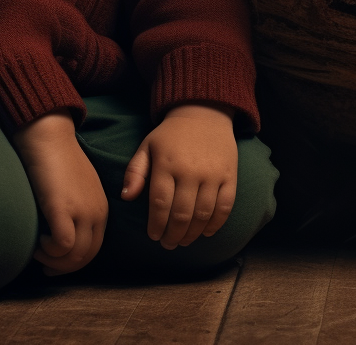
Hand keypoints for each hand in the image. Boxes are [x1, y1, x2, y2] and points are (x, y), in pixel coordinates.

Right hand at [12, 109, 107, 275]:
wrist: (49, 138)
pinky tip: (38, 239)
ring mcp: (82, 210)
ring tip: (37, 248)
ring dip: (53, 259)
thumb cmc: (57, 161)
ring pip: (76, 256)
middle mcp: (96, 211)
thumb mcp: (76, 189)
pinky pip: (63, 246)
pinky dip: (49, 250)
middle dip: (64, 267)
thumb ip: (76, 209)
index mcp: (100, 208)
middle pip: (87, 256)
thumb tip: (62, 236)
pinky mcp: (64, 208)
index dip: (73, 262)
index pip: (94, 248)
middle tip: (43, 262)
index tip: (54, 261)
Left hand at [121, 103, 236, 248]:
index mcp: (167, 165)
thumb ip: (134, 172)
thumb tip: (126, 197)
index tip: (154, 236)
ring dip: (192, 234)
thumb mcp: (147, 146)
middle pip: (182, 214)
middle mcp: (191, 171)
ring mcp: (213, 174)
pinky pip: (225, 206)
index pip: (160, 205)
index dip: (156, 226)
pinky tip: (206, 232)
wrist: (204, 112)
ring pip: (203, 214)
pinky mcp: (230, 175)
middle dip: (173, 236)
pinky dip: (215, 224)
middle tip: (168, 244)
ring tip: (184, 241)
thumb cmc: (171, 134)